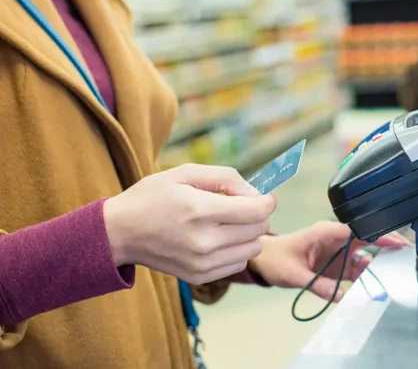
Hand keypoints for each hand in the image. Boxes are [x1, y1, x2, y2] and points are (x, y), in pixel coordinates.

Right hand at [104, 164, 275, 284]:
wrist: (118, 233)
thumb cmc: (152, 197)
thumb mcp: (185, 173)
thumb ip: (226, 178)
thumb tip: (256, 194)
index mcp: (199, 210)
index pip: (256, 211)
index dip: (268, 201)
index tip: (264, 197)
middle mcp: (203, 240)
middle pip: (259, 229)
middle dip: (258, 215)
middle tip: (243, 207)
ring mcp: (201, 262)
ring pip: (253, 248)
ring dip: (249, 234)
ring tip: (229, 223)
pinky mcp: (199, 276)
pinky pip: (239, 264)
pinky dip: (237, 251)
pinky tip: (219, 239)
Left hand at [250, 221, 411, 300]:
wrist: (264, 261)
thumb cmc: (276, 259)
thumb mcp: (295, 274)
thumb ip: (318, 285)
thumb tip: (340, 297)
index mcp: (327, 232)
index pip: (360, 230)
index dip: (381, 235)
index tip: (399, 243)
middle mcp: (336, 239)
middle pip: (368, 239)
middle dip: (387, 246)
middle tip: (407, 254)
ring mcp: (337, 251)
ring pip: (365, 254)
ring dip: (377, 263)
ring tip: (394, 272)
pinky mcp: (336, 263)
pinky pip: (355, 268)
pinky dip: (365, 275)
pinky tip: (374, 283)